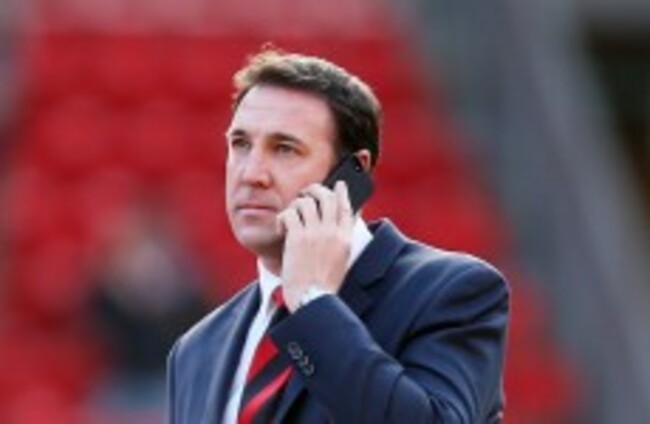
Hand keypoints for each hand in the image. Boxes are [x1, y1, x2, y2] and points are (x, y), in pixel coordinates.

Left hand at [276, 181, 353, 311]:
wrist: (312, 300)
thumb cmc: (324, 285)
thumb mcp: (341, 261)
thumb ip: (340, 241)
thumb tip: (337, 224)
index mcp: (345, 239)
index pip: (346, 207)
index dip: (342, 192)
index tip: (338, 184)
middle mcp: (332, 232)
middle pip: (326, 197)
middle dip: (315, 190)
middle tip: (306, 193)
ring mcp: (314, 234)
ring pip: (305, 202)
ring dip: (296, 203)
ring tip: (291, 213)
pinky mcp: (296, 239)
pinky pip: (289, 214)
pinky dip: (283, 217)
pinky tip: (282, 227)